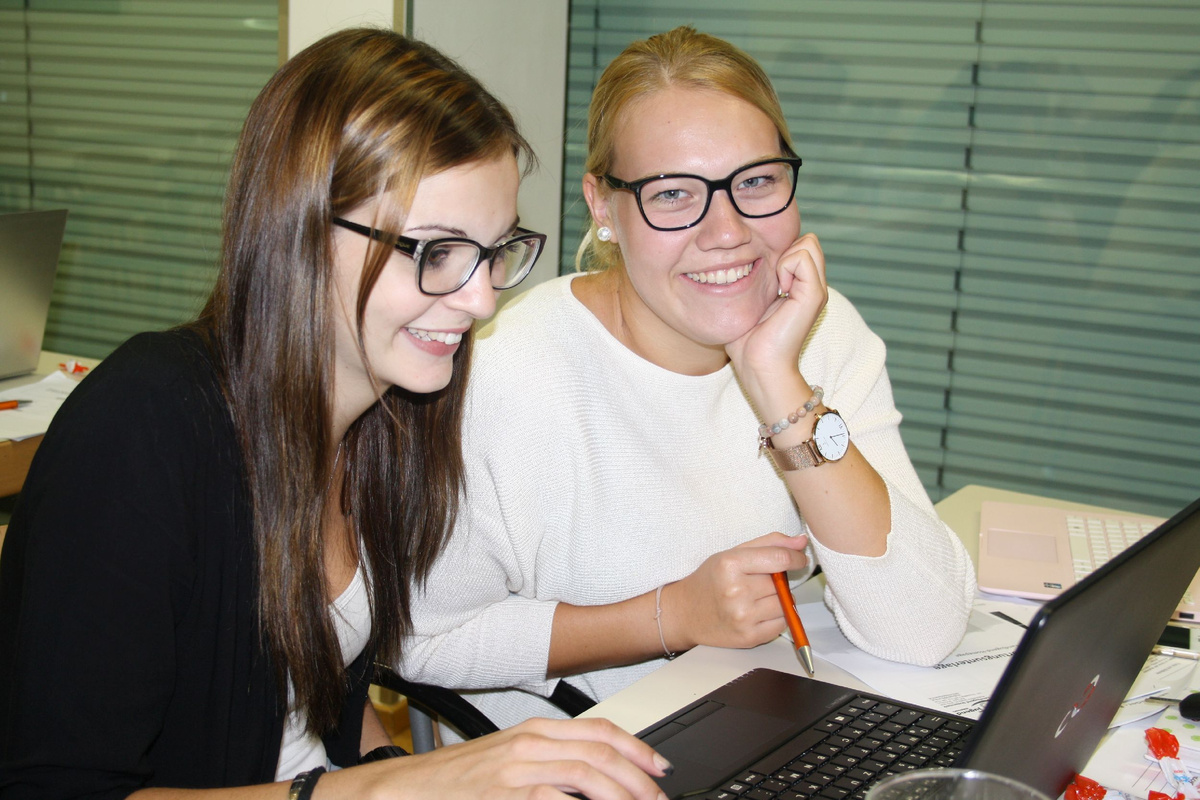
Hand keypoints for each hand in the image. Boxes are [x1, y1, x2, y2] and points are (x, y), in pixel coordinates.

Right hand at [348, 717, 670, 799]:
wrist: (409, 787)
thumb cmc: (458, 779)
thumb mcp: (509, 760)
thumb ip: (550, 763)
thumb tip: (589, 780)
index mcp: (536, 731)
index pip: (600, 731)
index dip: (636, 748)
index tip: (658, 767)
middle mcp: (530, 744)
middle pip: (600, 753)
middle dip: (637, 778)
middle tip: (657, 797)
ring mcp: (517, 769)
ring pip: (585, 774)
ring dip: (619, 793)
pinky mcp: (503, 793)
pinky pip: (553, 798)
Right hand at [663, 532, 809, 650]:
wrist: (685, 614)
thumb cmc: (710, 580)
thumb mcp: (732, 554)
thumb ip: (769, 543)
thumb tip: (801, 540)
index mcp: (730, 564)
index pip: (779, 558)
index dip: (796, 558)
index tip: (799, 559)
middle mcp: (736, 591)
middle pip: (782, 582)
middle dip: (778, 580)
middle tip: (758, 582)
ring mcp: (742, 617)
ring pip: (785, 604)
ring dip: (778, 600)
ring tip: (756, 598)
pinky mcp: (749, 637)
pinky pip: (782, 624)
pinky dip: (775, 618)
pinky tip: (756, 613)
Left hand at [726, 233, 827, 396]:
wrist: (759, 366)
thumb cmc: (747, 340)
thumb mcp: (751, 301)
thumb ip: (756, 279)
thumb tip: (740, 259)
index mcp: (801, 286)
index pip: (799, 244)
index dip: (779, 252)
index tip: (765, 279)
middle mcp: (813, 285)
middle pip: (809, 240)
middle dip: (785, 250)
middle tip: (771, 280)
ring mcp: (817, 290)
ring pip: (808, 243)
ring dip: (784, 258)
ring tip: (775, 286)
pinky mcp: (814, 295)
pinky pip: (801, 257)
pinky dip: (784, 266)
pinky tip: (778, 290)